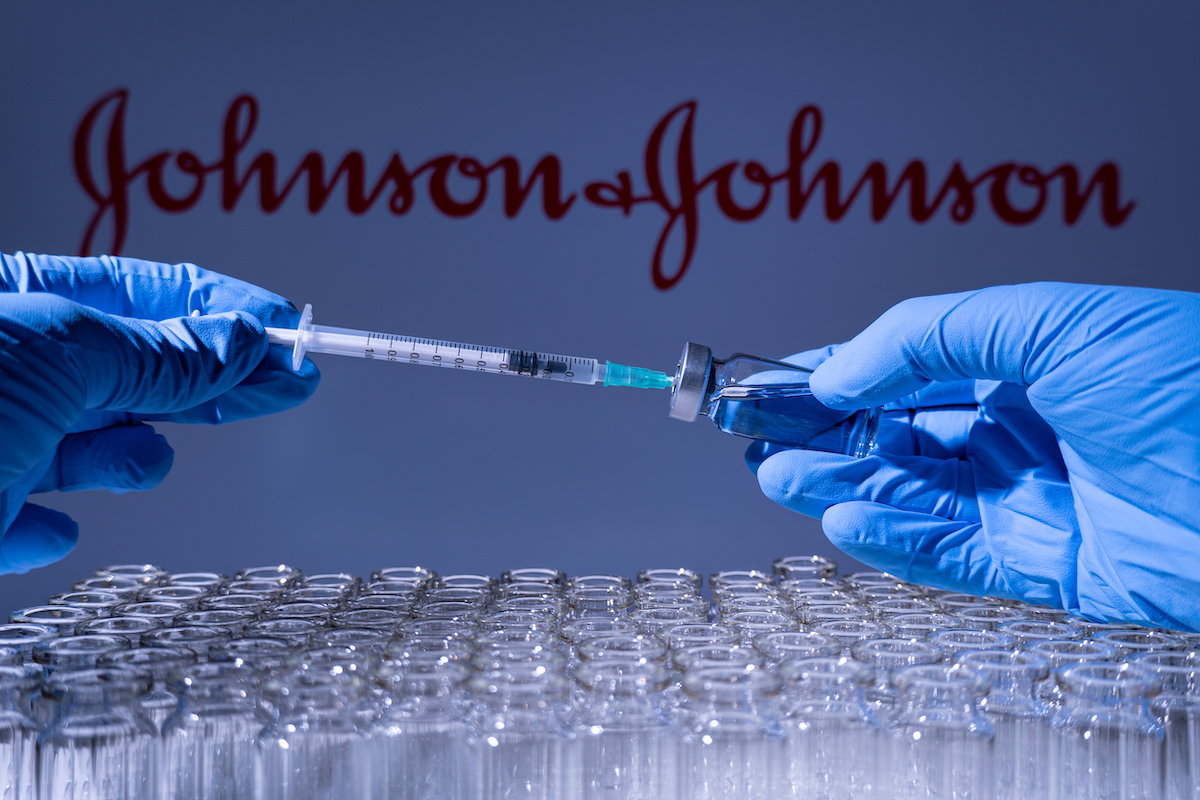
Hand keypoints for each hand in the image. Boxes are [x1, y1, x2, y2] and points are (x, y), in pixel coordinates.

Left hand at [0, 252, 319, 573]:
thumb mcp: (57, 353)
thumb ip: (157, 354)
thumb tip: (238, 342)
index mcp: (14, 300)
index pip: (142, 293)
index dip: (224, 308)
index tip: (288, 329)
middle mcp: (6, 368)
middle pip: (130, 370)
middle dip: (208, 383)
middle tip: (287, 385)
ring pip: (88, 448)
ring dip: (127, 459)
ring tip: (143, 461)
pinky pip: (29, 523)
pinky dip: (48, 530)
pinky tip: (52, 529)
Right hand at [746, 283, 1199, 629]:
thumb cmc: (1191, 384)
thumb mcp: (1050, 321)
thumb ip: (929, 336)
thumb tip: (840, 367)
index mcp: (1018, 363)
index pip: (900, 368)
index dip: (829, 373)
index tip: (766, 380)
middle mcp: (1017, 431)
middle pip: (894, 433)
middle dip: (822, 432)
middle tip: (755, 434)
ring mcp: (1027, 500)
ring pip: (909, 494)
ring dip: (841, 482)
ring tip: (779, 473)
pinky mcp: (1043, 566)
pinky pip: (949, 555)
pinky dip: (892, 538)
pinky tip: (843, 518)